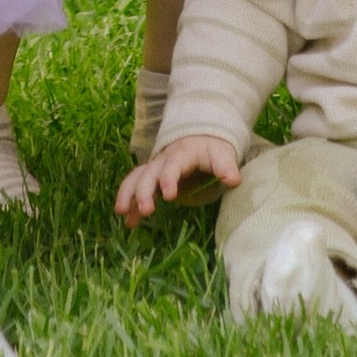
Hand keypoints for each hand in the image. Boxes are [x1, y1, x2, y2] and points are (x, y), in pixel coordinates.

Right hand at [116, 132, 241, 221]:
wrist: (201, 135)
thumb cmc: (212, 148)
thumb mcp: (222, 154)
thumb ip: (226, 167)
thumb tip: (233, 180)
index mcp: (182, 152)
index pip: (172, 164)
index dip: (169, 178)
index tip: (168, 196)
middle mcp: (163, 158)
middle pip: (149, 172)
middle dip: (144, 191)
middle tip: (146, 210)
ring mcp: (155, 167)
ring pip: (136, 177)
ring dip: (128, 194)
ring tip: (122, 213)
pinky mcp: (152, 176)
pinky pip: (135, 185)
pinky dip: (129, 200)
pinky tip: (128, 220)